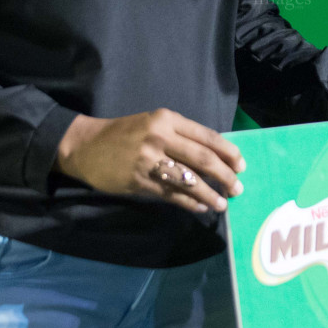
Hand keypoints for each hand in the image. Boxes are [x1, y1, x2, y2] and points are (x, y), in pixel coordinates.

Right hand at [55, 109, 244, 214]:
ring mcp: (149, 161)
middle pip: (203, 159)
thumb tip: (214, 157)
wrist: (86, 146)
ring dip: (209, 194)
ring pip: (189, 180)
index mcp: (167, 119)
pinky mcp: (139, 182)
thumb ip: (180, 136)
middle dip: (225, 175)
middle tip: (237, 188)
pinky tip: (200, 208)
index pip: (206, 136)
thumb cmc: (124, 133)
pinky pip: (171, 195)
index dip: (228, 152)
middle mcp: (160, 137)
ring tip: (222, 204)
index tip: (241, 165)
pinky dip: (190, 203)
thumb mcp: (153, 124)